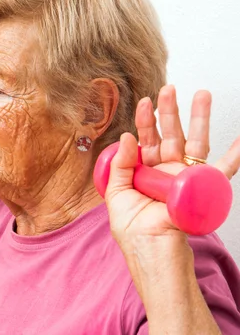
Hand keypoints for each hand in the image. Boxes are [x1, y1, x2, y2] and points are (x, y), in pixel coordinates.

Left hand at [105, 85, 239, 251]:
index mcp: (145, 170)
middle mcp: (166, 170)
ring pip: (195, 142)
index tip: (144, 101)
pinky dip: (233, 156)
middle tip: (169, 89)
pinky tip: (239, 141)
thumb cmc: (133, 230)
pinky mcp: (202, 189)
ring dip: (199, 119)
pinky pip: (221, 171)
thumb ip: (119, 165)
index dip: (144, 120)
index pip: (145, 139)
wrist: (152, 253)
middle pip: (170, 134)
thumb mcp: (115, 194)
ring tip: (201, 95)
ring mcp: (185, 178)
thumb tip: (127, 136)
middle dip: (169, 111)